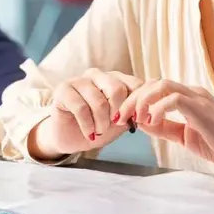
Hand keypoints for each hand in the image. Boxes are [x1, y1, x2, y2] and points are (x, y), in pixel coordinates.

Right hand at [27, 70, 143, 159]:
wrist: (71, 138)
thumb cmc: (97, 127)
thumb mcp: (121, 121)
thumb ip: (134, 112)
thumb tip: (151, 111)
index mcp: (114, 78)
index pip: (134, 84)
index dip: (138, 105)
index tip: (136, 122)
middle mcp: (97, 75)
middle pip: (117, 89)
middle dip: (119, 114)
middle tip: (114, 126)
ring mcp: (78, 80)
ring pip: (99, 101)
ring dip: (102, 123)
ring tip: (99, 132)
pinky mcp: (63, 90)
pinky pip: (81, 108)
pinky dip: (88, 126)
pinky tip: (89, 134)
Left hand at [116, 80, 213, 173]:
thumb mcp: (185, 136)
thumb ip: (165, 128)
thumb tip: (141, 123)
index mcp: (188, 98)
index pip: (154, 88)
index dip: (135, 99)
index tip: (123, 116)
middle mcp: (192, 93)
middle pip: (153, 82)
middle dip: (133, 98)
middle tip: (121, 117)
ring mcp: (198, 98)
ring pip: (161, 85)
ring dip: (142, 101)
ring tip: (136, 119)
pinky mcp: (202, 108)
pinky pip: (173, 98)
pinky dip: (157, 109)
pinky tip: (152, 123)